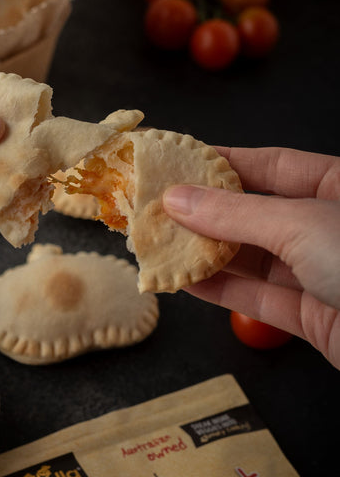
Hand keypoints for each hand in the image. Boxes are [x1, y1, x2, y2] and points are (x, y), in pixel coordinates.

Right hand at [162, 146, 339, 369]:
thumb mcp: (300, 222)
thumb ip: (235, 213)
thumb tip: (177, 198)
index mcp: (337, 188)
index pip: (271, 165)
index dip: (223, 162)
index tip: (178, 161)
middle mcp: (327, 227)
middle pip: (255, 213)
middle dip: (205, 212)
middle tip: (155, 207)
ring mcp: (318, 273)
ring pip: (251, 257)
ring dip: (203, 252)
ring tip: (158, 243)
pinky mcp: (310, 315)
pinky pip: (256, 297)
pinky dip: (218, 290)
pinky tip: (183, 280)